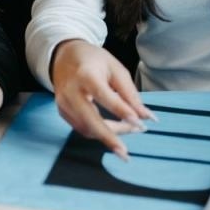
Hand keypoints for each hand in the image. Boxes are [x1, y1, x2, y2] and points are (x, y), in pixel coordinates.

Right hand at [48, 40, 153, 159]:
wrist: (63, 56)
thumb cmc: (93, 61)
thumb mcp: (116, 70)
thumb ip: (130, 94)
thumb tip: (146, 117)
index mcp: (85, 75)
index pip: (103, 96)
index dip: (121, 111)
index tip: (138, 123)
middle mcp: (70, 91)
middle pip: (89, 120)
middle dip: (108, 137)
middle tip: (125, 152)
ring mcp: (64, 104)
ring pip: (86, 128)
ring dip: (109, 135)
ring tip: (129, 130)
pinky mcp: (63, 112)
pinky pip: (82, 128)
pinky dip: (99, 132)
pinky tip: (113, 130)